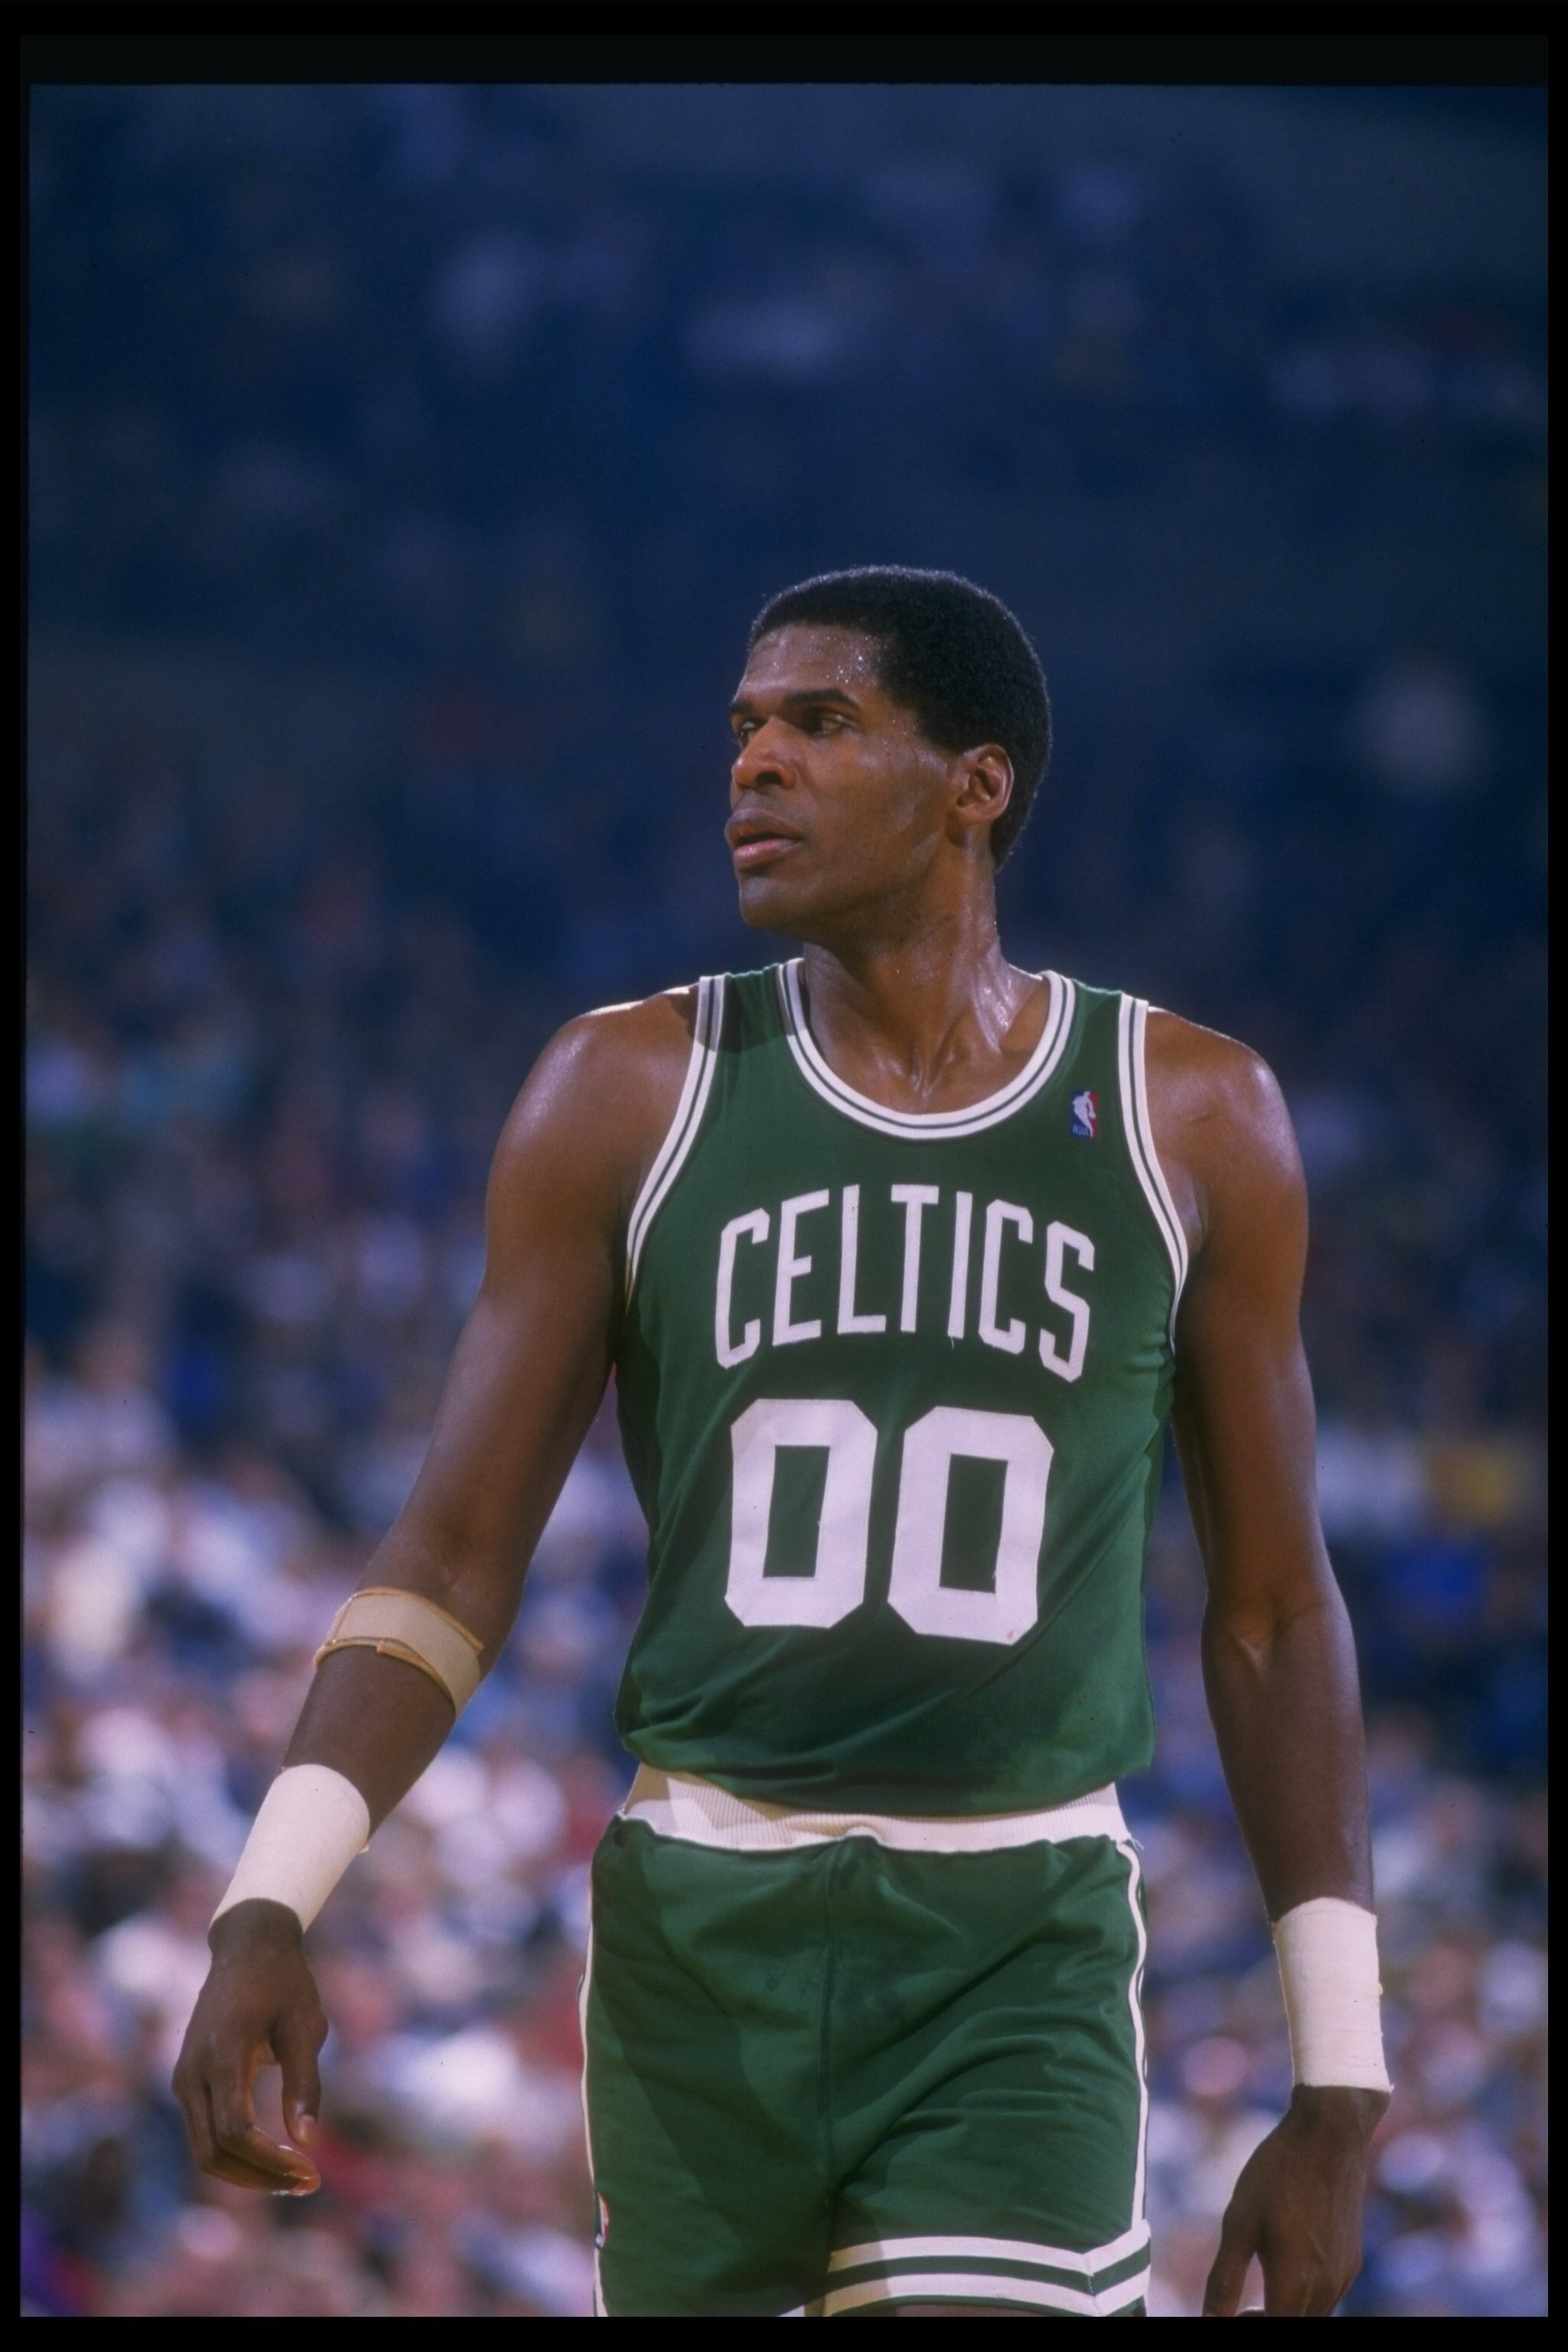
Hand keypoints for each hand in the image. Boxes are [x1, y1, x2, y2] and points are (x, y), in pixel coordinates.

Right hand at [172, 1899, 328, 2194]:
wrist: (247, 1946)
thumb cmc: (284, 1982)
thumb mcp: (305, 2025)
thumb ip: (305, 2082)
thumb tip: (308, 2141)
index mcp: (223, 2052)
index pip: (235, 2131)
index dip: (271, 2161)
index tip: (311, 2170)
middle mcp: (193, 2071)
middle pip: (213, 2152)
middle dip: (260, 2177)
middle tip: (308, 2182)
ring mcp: (184, 2077)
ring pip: (204, 2151)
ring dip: (247, 2173)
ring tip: (295, 2176)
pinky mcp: (188, 2081)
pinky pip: (204, 2133)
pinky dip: (236, 2154)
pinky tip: (274, 2155)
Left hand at [1203, 2084, 1387, 2315]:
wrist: (1330, 2135)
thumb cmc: (1278, 2174)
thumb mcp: (1239, 2223)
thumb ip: (1223, 2279)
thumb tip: (1209, 2318)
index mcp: (1294, 2284)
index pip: (1273, 2329)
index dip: (1248, 2326)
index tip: (1231, 2313)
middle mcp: (1325, 2289)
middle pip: (1294, 2325)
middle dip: (1265, 2321)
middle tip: (1237, 2308)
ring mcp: (1343, 2276)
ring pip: (1312, 2314)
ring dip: (1285, 2311)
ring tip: (1259, 2287)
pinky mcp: (1351, 2261)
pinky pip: (1326, 2297)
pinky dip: (1303, 2297)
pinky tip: (1286, 2265)